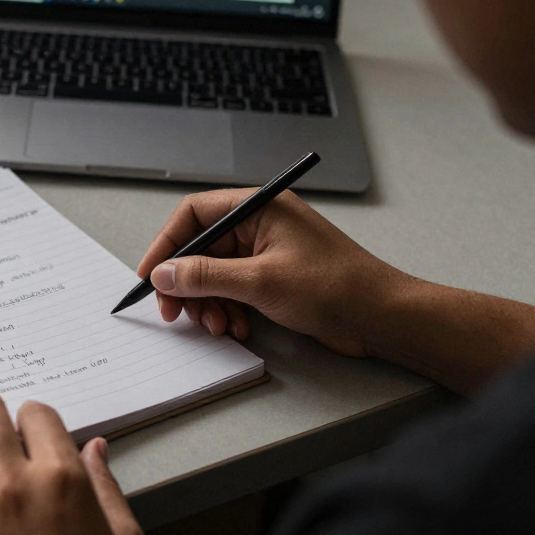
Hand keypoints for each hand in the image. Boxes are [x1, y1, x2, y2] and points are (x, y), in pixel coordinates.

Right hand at [138, 189, 412, 357]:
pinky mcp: (273, 278)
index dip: (167, 244)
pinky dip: (227, 309)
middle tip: (175, 312)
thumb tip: (165, 273)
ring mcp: (266, 253)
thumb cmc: (337, 287)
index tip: (151, 275)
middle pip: (200, 248)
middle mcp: (260, 225)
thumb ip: (205, 276)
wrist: (383, 317)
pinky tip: (236, 327)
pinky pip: (233, 290)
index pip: (194, 214)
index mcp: (258, 208)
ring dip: (207, 302)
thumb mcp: (260, 282)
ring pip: (214, 274)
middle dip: (186, 283)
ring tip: (216, 324)